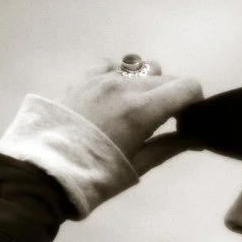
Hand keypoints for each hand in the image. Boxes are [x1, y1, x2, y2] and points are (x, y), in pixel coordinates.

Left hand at [58, 59, 203, 174]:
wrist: (45, 171)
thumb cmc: (97, 175)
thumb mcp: (138, 165)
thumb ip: (171, 146)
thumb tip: (196, 138)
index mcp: (143, 109)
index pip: (188, 87)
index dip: (194, 102)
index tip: (186, 119)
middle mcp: (126, 85)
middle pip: (166, 78)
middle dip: (171, 97)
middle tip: (160, 123)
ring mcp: (102, 77)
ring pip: (140, 70)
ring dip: (146, 86)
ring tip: (133, 110)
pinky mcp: (83, 77)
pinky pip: (111, 65)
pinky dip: (119, 76)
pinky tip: (112, 96)